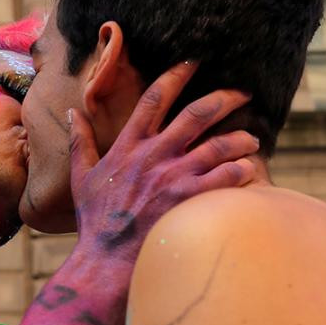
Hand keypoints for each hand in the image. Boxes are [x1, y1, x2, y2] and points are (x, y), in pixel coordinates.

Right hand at [68, 61, 258, 261]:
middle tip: (243, 94)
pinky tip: (250, 170)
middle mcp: (154, 156)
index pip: (155, 98)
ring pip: (219, 145)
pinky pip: (226, 177)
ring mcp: (173, 178)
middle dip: (225, 98)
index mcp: (128, 146)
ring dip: (240, 137)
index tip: (194, 62)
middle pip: (197, 113)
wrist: (105, 262)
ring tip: (252, 139)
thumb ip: (81, 142)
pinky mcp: (189, 201)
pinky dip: (242, 170)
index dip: (177, 75)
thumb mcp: (81, 178)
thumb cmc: (95, 222)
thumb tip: (73, 112)